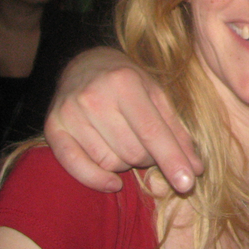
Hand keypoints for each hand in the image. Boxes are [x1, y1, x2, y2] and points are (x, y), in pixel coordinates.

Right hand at [43, 47, 203, 192]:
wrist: (85, 65)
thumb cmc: (128, 81)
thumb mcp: (157, 94)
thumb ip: (176, 130)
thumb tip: (195, 169)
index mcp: (124, 82)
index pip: (152, 131)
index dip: (172, 159)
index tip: (188, 183)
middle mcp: (94, 96)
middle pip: (132, 150)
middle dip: (150, 158)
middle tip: (150, 147)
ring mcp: (70, 113)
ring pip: (109, 162)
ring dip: (126, 164)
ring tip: (128, 145)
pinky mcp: (53, 128)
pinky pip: (76, 167)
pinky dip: (97, 180)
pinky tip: (113, 181)